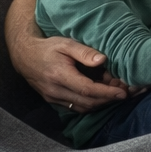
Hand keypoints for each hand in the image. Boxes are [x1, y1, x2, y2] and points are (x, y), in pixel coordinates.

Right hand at [14, 36, 129, 112]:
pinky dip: (91, 104)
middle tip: (125, 92)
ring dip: (101, 103)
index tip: (123, 92)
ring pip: (82, 107)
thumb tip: (103, 60)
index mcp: (59, 76)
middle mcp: (55, 91)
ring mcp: (54, 98)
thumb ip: (84, 52)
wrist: (25, 57)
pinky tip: (101, 95)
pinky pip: (76, 108)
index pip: (87, 89)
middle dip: (108, 99)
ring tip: (115, 92)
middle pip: (87, 102)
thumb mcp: (66, 44)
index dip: (107, 93)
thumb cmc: (48, 48)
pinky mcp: (54, 101)